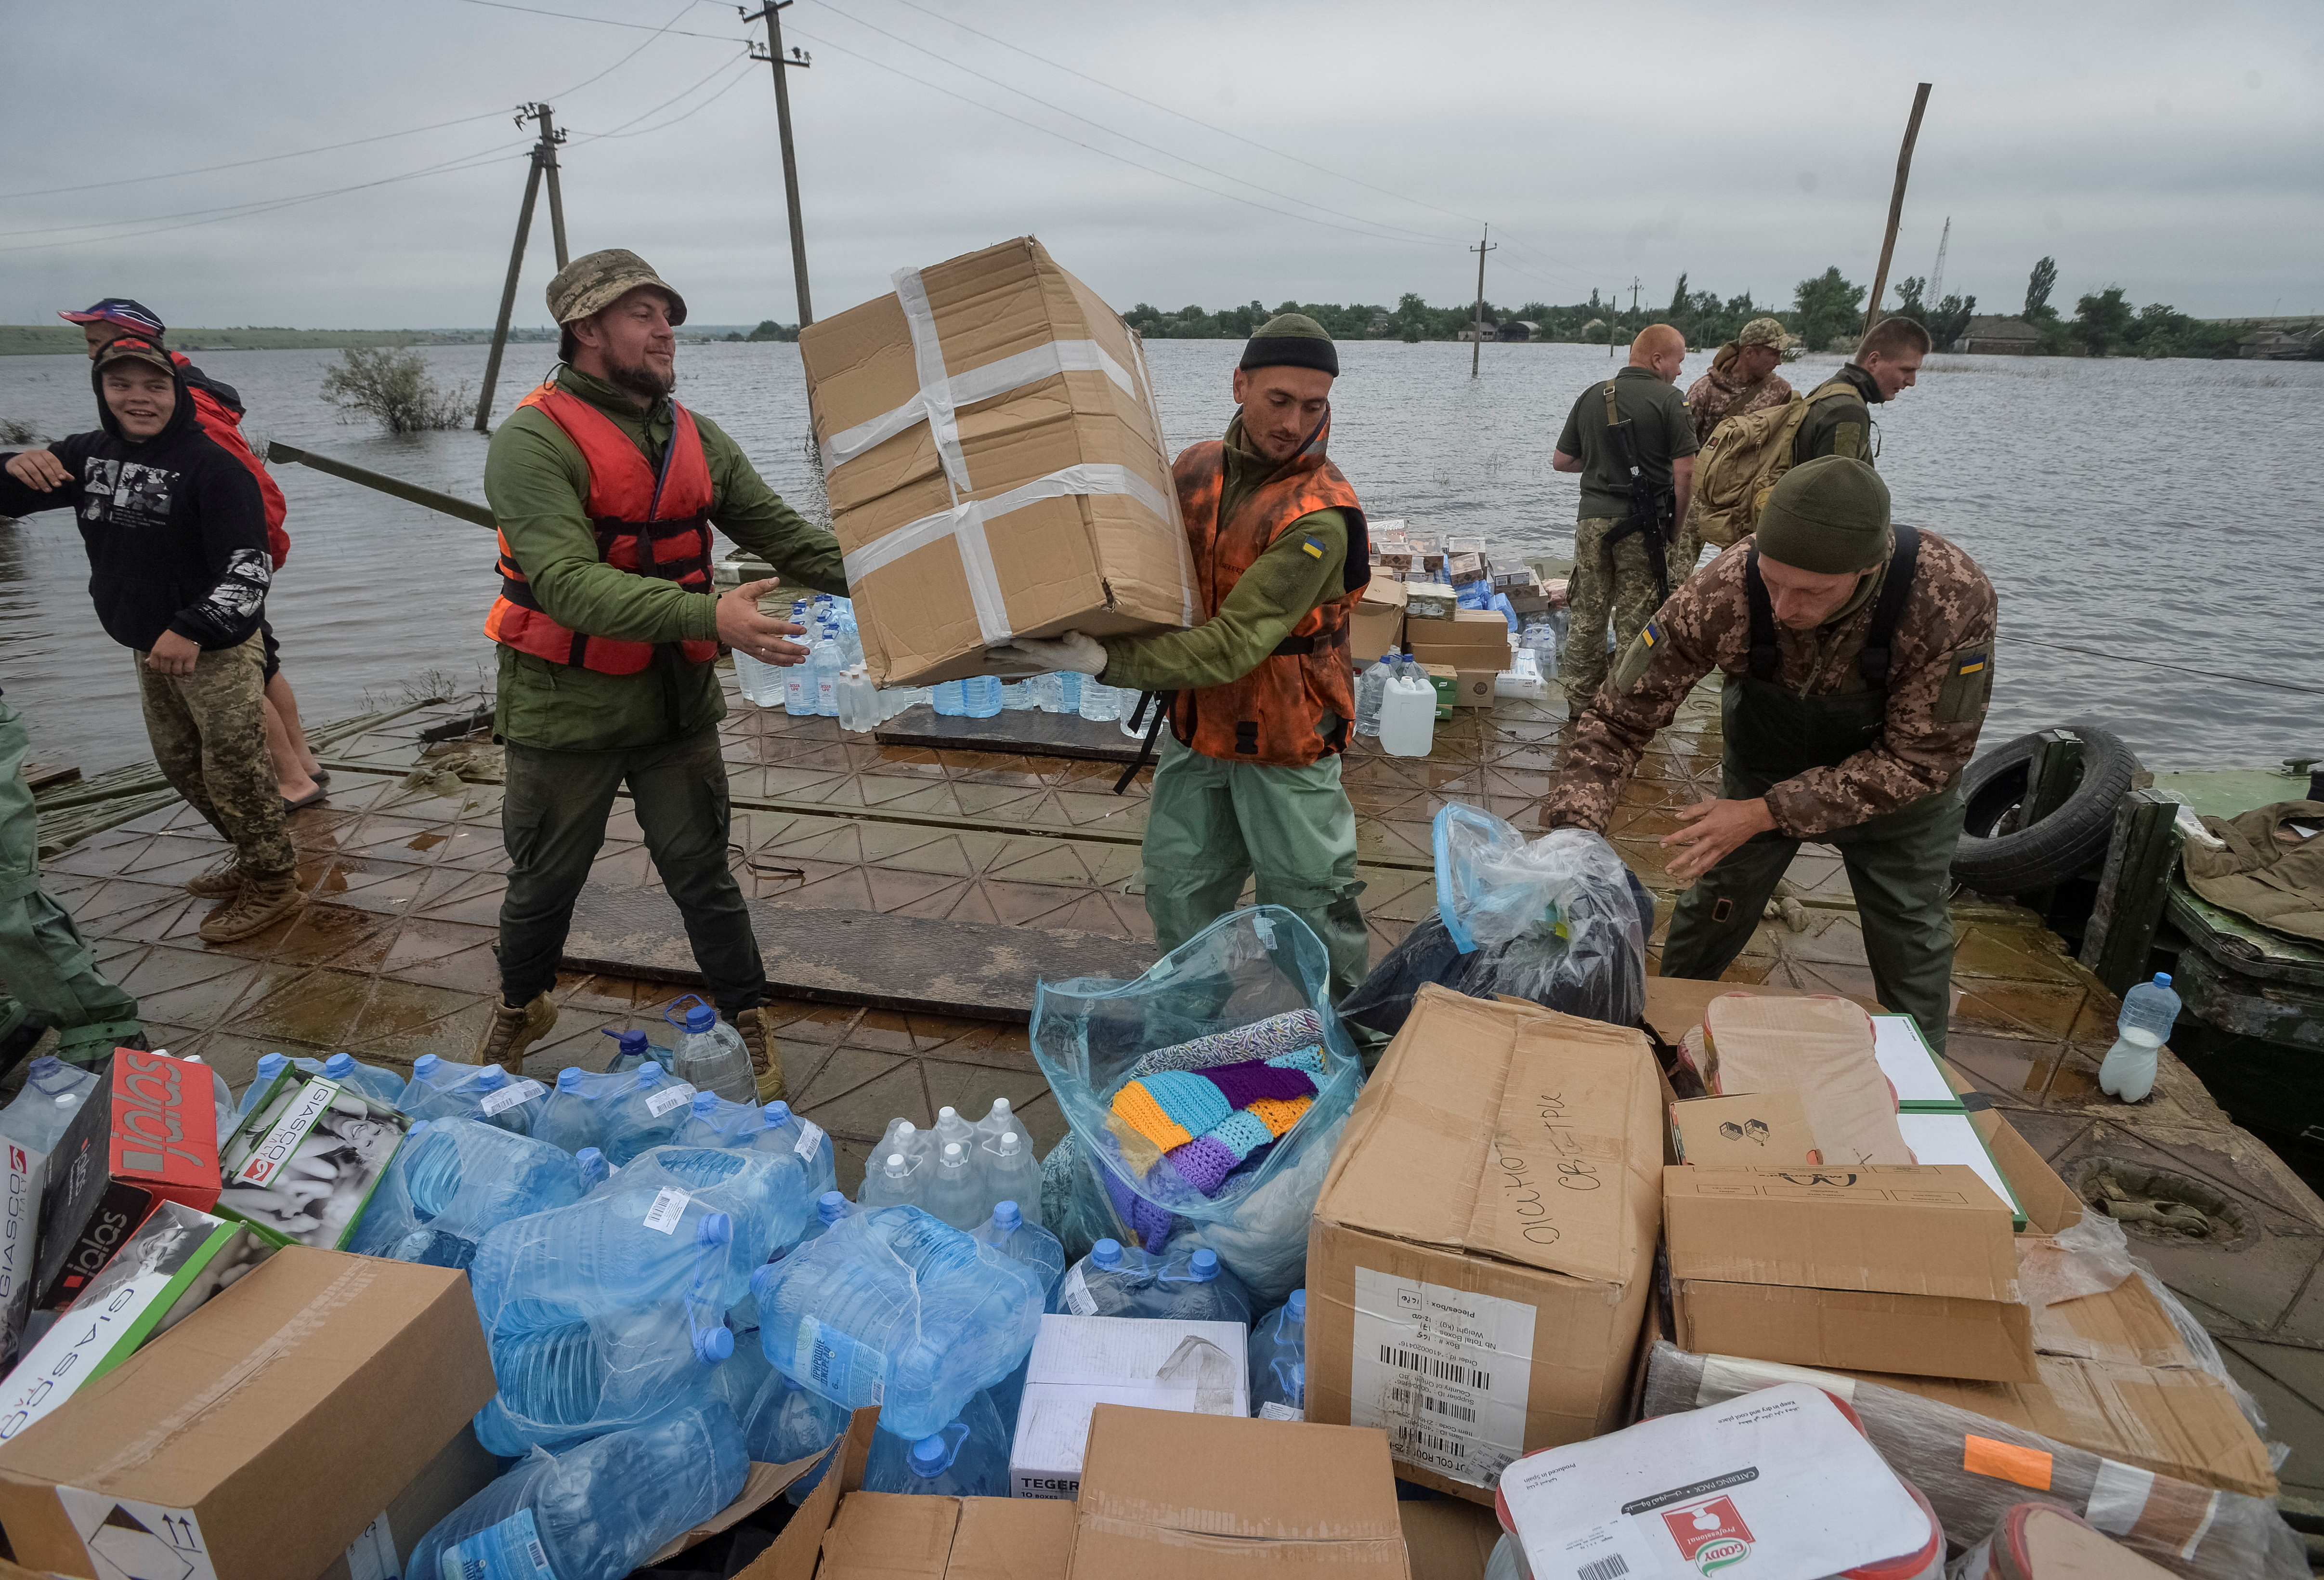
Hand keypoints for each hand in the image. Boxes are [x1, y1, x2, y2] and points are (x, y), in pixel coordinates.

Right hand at [4, 449, 68, 490]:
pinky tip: (36, 487)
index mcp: (43, 453)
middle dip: (51, 476)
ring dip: (41, 481)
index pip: (52, 459)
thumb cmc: (36, 465)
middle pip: (43, 465)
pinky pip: (22, 474)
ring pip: (32, 470)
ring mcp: (22, 459)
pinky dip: (29, 481)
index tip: (62, 478)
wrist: (16, 463)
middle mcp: (32, 454)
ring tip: (48, 490)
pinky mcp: (14, 466)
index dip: (57, 469)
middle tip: (56, 485)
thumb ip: (59, 472)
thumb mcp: (48, 467)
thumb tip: (71, 478)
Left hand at [145, 630, 202, 676]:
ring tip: (181, 671)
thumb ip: (154, 654)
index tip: (163, 668)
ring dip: (179, 674)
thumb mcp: (159, 643)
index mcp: (157, 652)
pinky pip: (188, 671)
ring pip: (177, 673)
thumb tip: (147, 662)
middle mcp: (166, 656)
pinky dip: (188, 673)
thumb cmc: (172, 636)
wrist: (186, 629)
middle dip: (169, 672)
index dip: (159, 669)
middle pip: (166, 671)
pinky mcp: (190, 658)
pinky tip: (188, 671)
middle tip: (173, 670)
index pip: (154, 667)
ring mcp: (178, 658)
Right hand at [717, 577, 809, 665]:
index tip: (803, 630)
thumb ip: (761, 586)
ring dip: (787, 659)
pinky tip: (788, 663)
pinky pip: (764, 659)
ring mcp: (750, 646)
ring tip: (801, 660)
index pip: (776, 627)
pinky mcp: (748, 651)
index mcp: (753, 622)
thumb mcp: (744, 591)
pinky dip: (776, 662)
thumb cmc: (728, 605)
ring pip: (771, 656)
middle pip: (776, 646)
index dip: (791, 629)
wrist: (710, 620)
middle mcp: (753, 637)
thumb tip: (776, 580)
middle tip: (806, 651)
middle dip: (793, 649)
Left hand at [987, 631, 1106, 676]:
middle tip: (986, 655)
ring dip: (1001, 660)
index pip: (1036, 648)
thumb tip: (1070, 634)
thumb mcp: (1084, 642)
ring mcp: (1040, 660)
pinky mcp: (1040, 660)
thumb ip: (1076, 639)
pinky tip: (1000, 661)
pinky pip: (1020, 661)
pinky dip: (1008, 661)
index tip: (1012, 641)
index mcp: (1051, 652)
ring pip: (1017, 660)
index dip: (1024, 645)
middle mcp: (1042, 658)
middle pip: (1019, 657)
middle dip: (1002, 655)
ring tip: (985, 660)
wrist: (1090, 662)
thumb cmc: (1086, 649)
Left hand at [1660, 796, 1775, 883]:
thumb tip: (1677, 816)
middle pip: (1693, 854)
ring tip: (1678, 879)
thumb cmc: (1731, 809)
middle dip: (1679, 863)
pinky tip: (1694, 876)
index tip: (1661, 844)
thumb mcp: (1711, 804)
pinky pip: (1711, 864)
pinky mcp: (1724, 853)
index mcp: (1708, 826)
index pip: (1686, 834)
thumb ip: (1693, 810)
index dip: (1673, 840)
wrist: (1752, 817)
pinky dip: (1702, 871)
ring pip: (1703, 864)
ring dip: (1690, 873)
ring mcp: (1719, 848)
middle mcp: (1712, 840)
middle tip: (1667, 870)